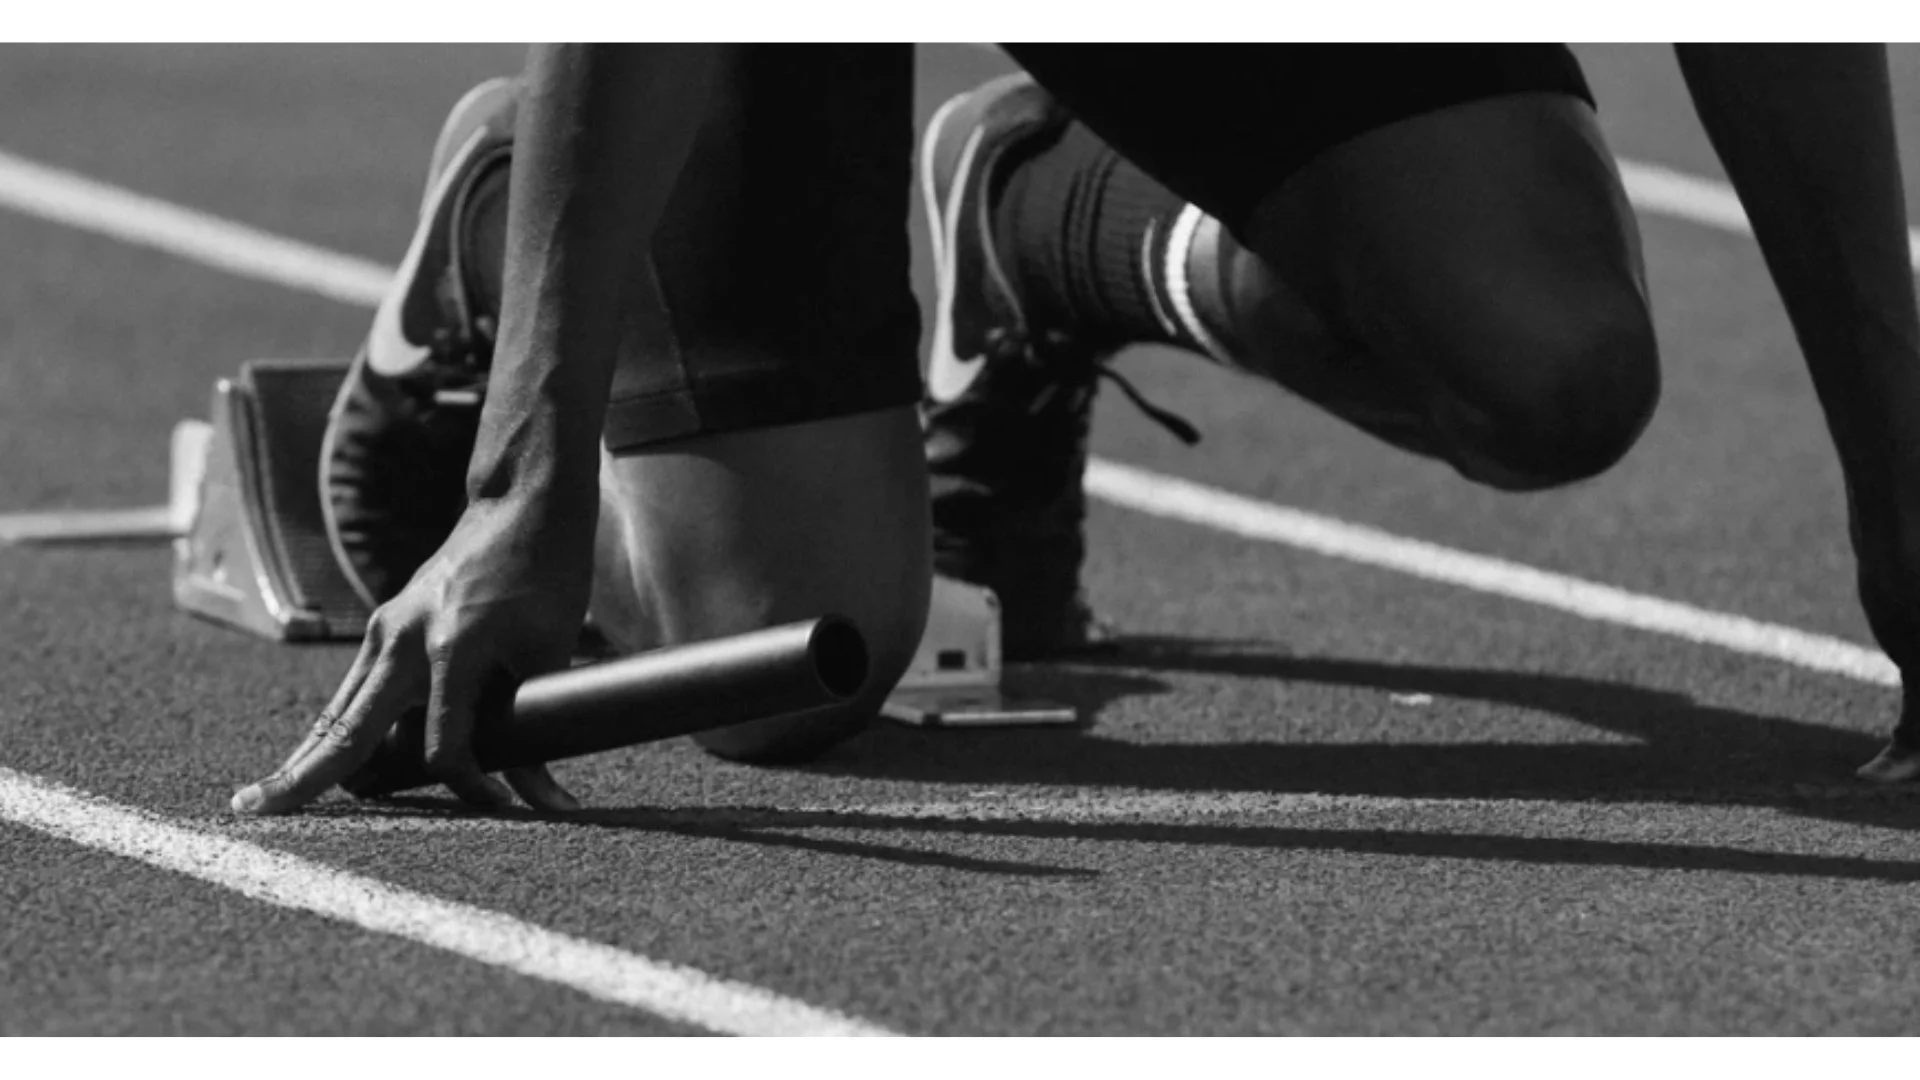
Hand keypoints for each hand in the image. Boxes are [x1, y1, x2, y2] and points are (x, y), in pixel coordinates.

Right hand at [230, 495, 596, 814]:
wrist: (521, 503)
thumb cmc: (546, 575)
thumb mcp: (550, 652)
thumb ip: (537, 723)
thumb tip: (544, 796)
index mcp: (451, 647)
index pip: (443, 747)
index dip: (472, 787)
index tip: (504, 806)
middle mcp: (404, 639)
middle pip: (348, 729)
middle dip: (305, 777)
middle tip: (252, 812)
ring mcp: (386, 630)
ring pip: (339, 711)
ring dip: (309, 756)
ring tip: (269, 798)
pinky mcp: (385, 626)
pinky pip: (353, 689)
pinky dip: (335, 728)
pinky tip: (313, 758)